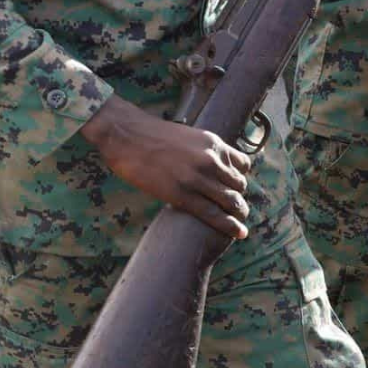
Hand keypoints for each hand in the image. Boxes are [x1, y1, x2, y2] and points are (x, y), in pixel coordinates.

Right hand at [81, 96, 252, 239]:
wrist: (124, 134)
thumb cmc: (149, 135)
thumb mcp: (185, 135)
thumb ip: (201, 150)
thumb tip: (206, 163)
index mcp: (212, 143)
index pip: (243, 164)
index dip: (240, 177)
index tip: (234, 187)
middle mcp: (210, 160)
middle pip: (239, 185)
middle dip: (238, 197)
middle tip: (235, 208)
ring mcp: (197, 178)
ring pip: (231, 201)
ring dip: (237, 213)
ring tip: (239, 223)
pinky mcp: (182, 195)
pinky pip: (214, 214)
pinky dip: (230, 226)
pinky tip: (239, 232)